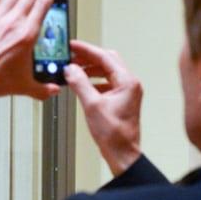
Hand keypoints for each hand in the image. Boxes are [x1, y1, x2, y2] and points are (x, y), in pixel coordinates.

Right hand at [63, 39, 142, 175]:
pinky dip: (94, 80)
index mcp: (127, 82)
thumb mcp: (92, 105)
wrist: (122, 153)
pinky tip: (82, 84)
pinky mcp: (122, 99)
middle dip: (88, 57)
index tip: (73, 46)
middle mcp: (130, 84)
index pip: (105, 57)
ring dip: (90, 69)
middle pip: (107, 61)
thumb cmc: (114, 134)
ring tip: (74, 69)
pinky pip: (107, 82)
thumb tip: (70, 69)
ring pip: (107, 71)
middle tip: (71, 56)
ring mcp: (127, 91)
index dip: (86, 50)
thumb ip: (80, 83)